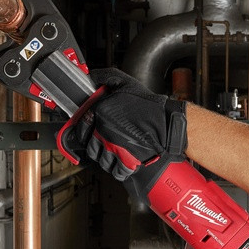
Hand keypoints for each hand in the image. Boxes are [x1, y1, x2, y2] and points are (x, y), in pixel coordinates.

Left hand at [73, 68, 186, 182]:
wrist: (167, 121)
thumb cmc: (148, 104)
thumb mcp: (124, 81)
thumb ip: (103, 77)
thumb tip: (90, 77)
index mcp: (100, 112)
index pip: (81, 128)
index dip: (85, 132)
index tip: (89, 133)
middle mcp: (104, 131)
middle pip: (91, 148)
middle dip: (97, 147)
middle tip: (106, 143)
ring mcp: (114, 147)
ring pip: (103, 161)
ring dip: (108, 159)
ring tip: (117, 153)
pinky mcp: (126, 160)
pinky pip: (116, 172)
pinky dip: (119, 171)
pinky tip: (123, 163)